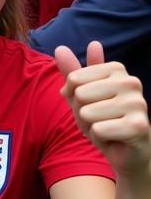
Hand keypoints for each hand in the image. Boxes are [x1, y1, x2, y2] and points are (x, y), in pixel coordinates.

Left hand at [55, 42, 149, 178]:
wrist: (126, 150)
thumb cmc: (102, 118)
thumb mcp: (82, 94)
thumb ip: (72, 72)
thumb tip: (60, 48)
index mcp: (117, 69)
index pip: (74, 79)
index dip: (74, 96)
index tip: (91, 103)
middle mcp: (131, 82)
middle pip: (80, 95)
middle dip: (81, 112)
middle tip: (99, 119)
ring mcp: (138, 104)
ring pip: (87, 113)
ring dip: (90, 126)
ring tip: (106, 128)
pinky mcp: (139, 126)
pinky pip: (98, 130)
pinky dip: (99, 139)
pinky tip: (112, 138)